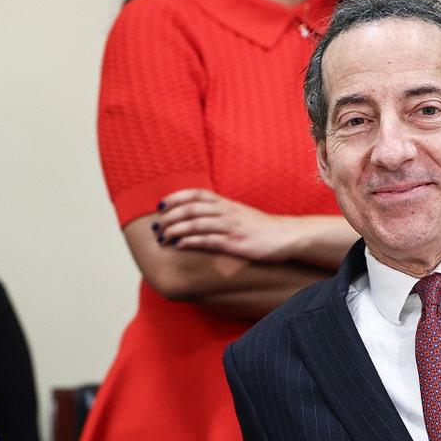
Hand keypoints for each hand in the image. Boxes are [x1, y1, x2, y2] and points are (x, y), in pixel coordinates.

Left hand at [154, 188, 294, 262]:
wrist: (285, 235)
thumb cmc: (260, 227)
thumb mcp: (238, 214)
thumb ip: (219, 212)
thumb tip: (198, 216)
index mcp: (226, 203)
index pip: (196, 194)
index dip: (176, 197)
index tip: (160, 205)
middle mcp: (226, 211)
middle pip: (191, 209)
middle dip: (170, 216)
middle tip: (155, 226)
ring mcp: (230, 227)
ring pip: (196, 224)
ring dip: (175, 230)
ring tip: (162, 238)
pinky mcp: (234, 243)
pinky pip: (208, 240)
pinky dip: (190, 242)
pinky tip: (179, 245)